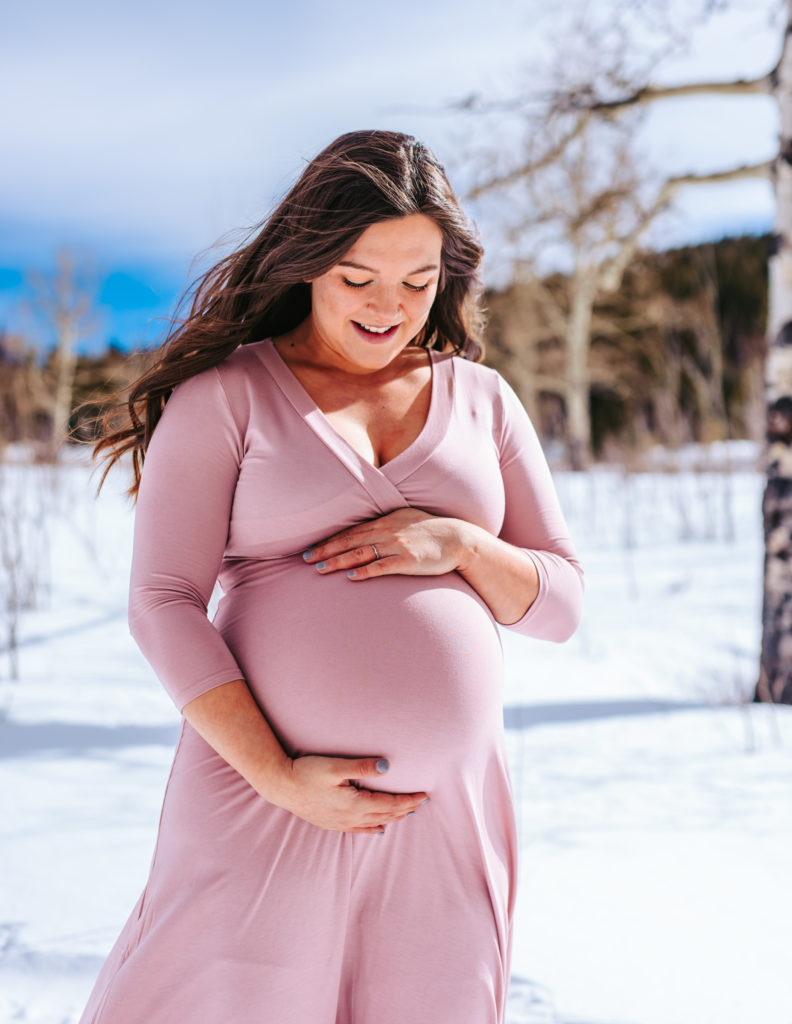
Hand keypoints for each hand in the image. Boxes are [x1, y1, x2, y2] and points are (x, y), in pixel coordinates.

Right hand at [273, 755, 428, 833]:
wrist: (280, 785)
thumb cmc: (306, 772)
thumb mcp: (334, 766)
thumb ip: (361, 766)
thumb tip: (387, 766)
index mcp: (354, 804)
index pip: (390, 804)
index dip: (409, 800)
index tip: (426, 795)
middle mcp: (350, 818)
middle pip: (386, 815)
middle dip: (406, 809)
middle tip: (423, 802)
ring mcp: (340, 823)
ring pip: (375, 824)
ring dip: (393, 818)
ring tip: (408, 813)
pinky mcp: (331, 824)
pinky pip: (359, 830)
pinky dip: (373, 829)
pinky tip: (379, 830)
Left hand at [302, 507, 470, 580]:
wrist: (459, 540)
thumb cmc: (432, 531)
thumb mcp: (406, 519)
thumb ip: (386, 524)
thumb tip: (366, 532)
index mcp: (385, 520)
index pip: (350, 531)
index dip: (329, 539)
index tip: (310, 547)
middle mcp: (387, 531)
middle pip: (349, 541)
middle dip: (325, 550)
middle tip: (304, 559)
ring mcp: (397, 545)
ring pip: (359, 553)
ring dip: (337, 561)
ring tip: (319, 569)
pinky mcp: (407, 560)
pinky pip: (380, 566)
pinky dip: (363, 571)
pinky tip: (350, 577)